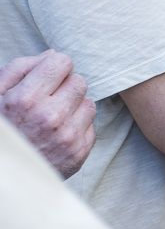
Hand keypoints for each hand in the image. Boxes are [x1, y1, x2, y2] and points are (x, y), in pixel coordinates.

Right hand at [0, 50, 95, 177]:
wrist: (5, 174)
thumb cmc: (2, 129)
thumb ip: (19, 69)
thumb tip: (52, 55)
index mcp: (25, 100)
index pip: (62, 62)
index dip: (53, 68)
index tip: (44, 78)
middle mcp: (50, 118)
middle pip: (79, 81)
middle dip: (64, 87)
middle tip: (47, 101)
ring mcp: (66, 137)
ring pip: (89, 102)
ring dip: (73, 107)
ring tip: (51, 119)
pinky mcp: (78, 153)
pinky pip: (91, 126)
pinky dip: (77, 127)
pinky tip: (57, 135)